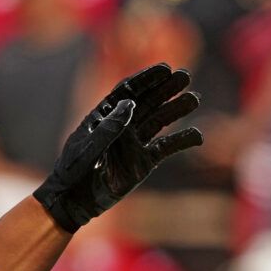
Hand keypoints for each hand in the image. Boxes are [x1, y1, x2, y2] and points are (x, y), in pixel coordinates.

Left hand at [34, 63, 203, 233]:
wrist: (73, 201)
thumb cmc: (73, 172)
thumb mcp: (87, 149)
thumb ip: (108, 128)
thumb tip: (130, 104)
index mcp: (104, 116)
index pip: (128, 91)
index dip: (146, 79)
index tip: (165, 68)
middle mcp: (122, 125)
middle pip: (148, 101)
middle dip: (166, 88)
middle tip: (185, 76)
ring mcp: (134, 143)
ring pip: (160, 120)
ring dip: (176, 109)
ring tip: (193, 99)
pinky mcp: (143, 162)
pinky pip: (166, 147)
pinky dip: (182, 141)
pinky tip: (197, 136)